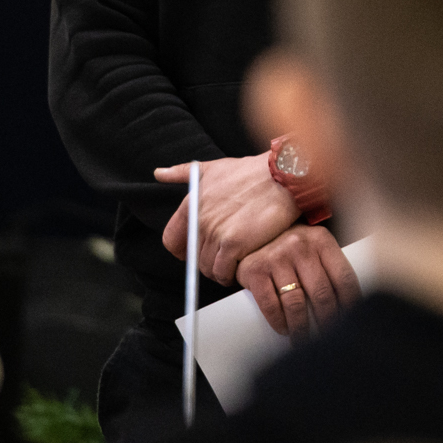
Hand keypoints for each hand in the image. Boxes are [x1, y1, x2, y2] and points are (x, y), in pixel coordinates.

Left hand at [156, 154, 300, 285]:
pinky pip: (224, 272)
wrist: (283, 177)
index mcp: (192, 203)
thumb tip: (158, 173)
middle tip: (226, 256)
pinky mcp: (235, 245)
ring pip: (208, 268)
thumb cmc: (252, 171)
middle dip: (209, 260)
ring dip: (221, 270)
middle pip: (194, 258)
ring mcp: (217, 233)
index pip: (172, 240)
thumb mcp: (215, 167)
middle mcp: (200, 220)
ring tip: (236, 262)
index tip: (196, 252)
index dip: (183, 251)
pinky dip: (232, 275)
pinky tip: (243, 265)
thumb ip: (183, 172)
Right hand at [235, 224, 359, 338]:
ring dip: (302, 328)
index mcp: (321, 240)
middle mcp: (300, 245)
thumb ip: (329, 267)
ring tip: (304, 340)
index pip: (344, 277)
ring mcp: (276, 257)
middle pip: (322, 293)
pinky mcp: (255, 270)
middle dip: (327, 321)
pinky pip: (270, 304)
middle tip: (329, 337)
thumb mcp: (313, 247)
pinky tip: (284, 330)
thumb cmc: (290, 247)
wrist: (253, 235)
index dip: (351, 303)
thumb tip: (349, 304)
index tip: (351, 321)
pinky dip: (279, 322)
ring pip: (296, 303)